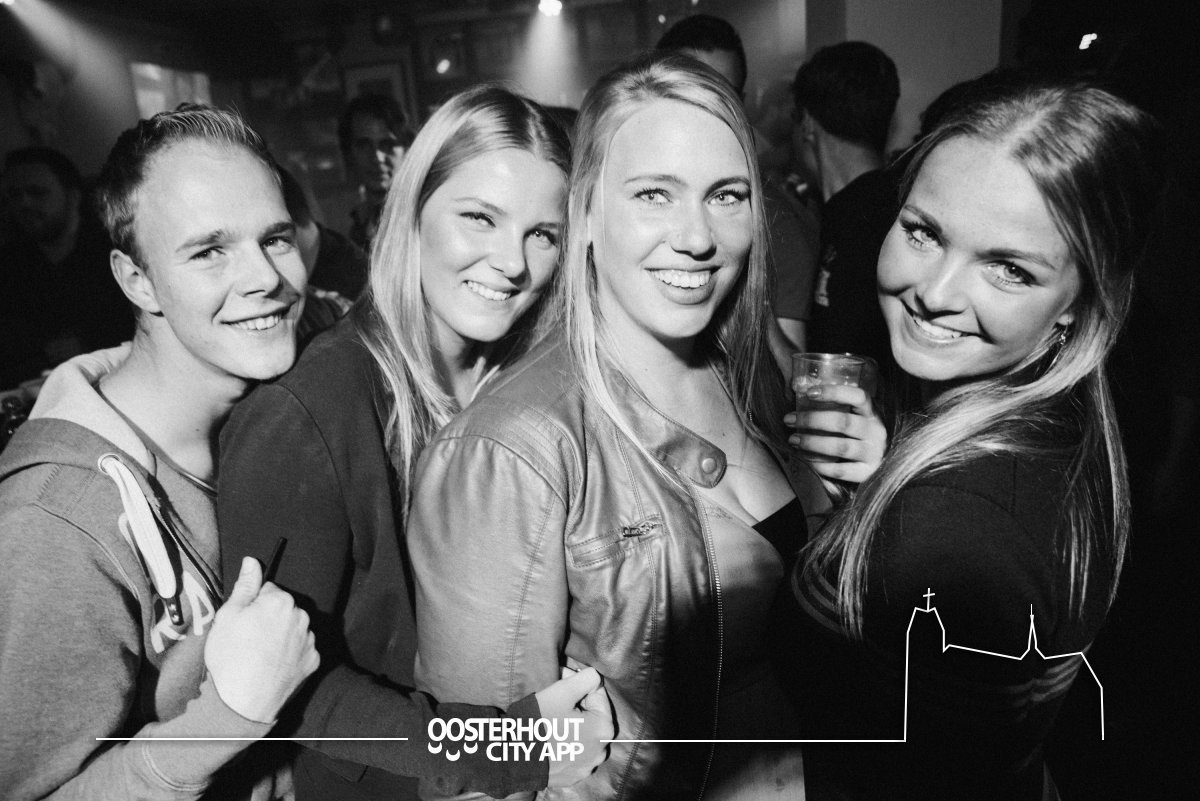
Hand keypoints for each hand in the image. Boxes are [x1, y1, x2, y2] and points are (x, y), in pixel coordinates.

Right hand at [205, 557, 319, 722]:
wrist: (242, 703)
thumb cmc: (230, 656)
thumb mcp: (228, 616)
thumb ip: (245, 586)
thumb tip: (252, 561)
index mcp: (280, 601)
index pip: (269, 590)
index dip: (253, 604)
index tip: (244, 621)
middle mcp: (301, 616)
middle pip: (284, 609)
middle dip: (270, 618)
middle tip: (249, 639)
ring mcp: (309, 640)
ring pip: (294, 628)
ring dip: (282, 635)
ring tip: (260, 655)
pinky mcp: (313, 661)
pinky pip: (301, 649)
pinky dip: (290, 654)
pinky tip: (273, 665)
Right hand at [535, 666, 613, 787]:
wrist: (512, 759)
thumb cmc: (538, 722)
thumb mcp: (562, 692)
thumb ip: (586, 678)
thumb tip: (593, 676)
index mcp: (604, 729)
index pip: (597, 694)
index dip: (578, 684)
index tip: (559, 683)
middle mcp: (602, 751)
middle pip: (592, 716)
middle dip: (577, 705)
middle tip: (554, 700)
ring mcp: (588, 767)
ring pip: (585, 735)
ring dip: (573, 725)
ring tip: (551, 721)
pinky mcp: (574, 777)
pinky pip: (575, 753)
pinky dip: (567, 744)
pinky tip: (551, 740)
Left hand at [785, 383, 886, 484]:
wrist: (880, 464)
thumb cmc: (858, 435)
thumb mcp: (854, 417)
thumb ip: (833, 405)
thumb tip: (798, 388)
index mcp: (872, 412)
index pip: (858, 396)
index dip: (834, 392)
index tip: (809, 393)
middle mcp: (875, 431)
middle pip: (844, 422)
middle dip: (812, 420)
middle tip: (789, 419)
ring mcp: (872, 453)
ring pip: (840, 447)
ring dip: (812, 443)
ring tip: (793, 440)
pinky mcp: (866, 473)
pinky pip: (840, 470)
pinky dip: (820, 465)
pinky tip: (805, 460)